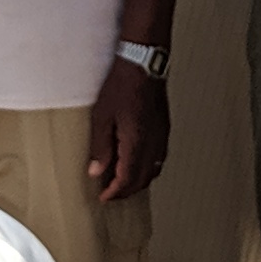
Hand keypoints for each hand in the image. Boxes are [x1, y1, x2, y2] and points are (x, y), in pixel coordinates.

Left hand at [85, 60, 168, 201]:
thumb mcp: (102, 116)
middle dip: (126, 191)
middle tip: (111, 193)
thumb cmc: (122, 85)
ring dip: (138, 181)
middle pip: (142, 179)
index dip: (115, 192)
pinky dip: (148, 168)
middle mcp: (153, 144)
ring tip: (122, 181)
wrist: (144, 64)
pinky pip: (159, 158)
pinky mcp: (164, 128)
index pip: (127, 179)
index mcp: (137, 143)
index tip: (104, 197)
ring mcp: (161, 136)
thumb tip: (96, 171)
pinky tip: (137, 163)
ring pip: (154, 170)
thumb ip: (100, 147)